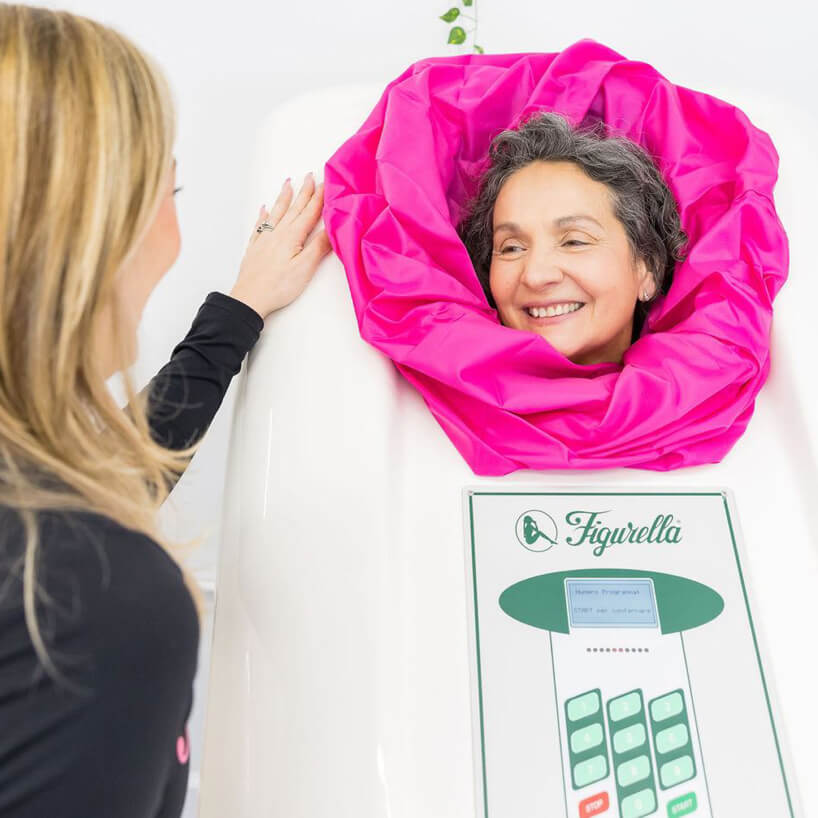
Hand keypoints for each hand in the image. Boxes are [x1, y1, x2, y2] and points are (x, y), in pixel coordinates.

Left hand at [229, 173, 331, 318]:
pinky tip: (264, 209)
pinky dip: (263, 215)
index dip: (318, 197)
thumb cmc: (278, 286)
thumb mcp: (305, 268)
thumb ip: (318, 246)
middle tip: (310, 176)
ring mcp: (264, 240)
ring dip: (284, 198)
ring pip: (276, 213)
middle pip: (294, 208)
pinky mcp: (255, 249)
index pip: (309, 213)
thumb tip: (332, 228)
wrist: (250, 299)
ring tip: (288, 183)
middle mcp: (278, 233)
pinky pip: (260, 226)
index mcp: (292, 236)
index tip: (324, 182)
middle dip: (304, 192)